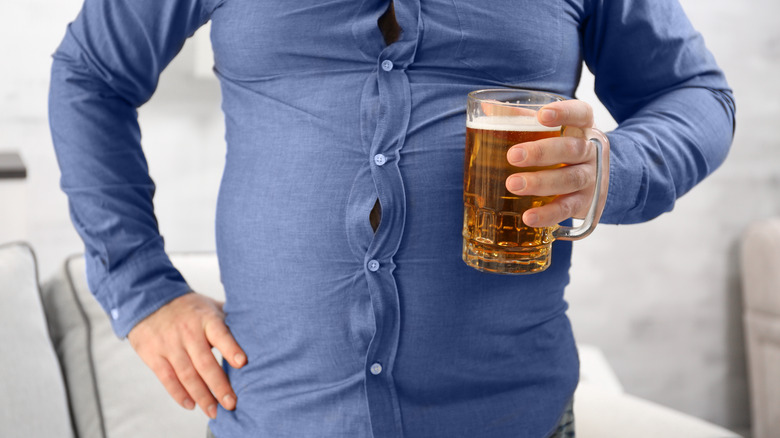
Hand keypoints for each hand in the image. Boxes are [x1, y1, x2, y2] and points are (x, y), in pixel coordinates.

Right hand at [127, 292, 246, 418]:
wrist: (149, 301)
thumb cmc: (191, 308)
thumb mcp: (211, 307)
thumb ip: (230, 320)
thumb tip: (261, 330)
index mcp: (206, 318)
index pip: (220, 334)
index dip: (231, 348)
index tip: (242, 363)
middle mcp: (188, 332)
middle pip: (204, 362)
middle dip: (219, 385)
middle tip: (231, 403)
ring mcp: (170, 344)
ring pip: (187, 374)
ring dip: (201, 395)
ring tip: (214, 411)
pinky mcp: (153, 355)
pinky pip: (167, 378)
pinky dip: (179, 394)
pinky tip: (191, 405)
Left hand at [505, 99, 609, 228]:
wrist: (594, 182)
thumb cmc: (562, 151)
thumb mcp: (550, 134)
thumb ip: (522, 120)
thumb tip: (488, 108)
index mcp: (582, 129)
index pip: (581, 114)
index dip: (564, 113)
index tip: (542, 115)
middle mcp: (591, 152)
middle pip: (571, 149)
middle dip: (541, 152)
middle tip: (513, 156)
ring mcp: (591, 178)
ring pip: (570, 179)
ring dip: (540, 182)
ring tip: (512, 184)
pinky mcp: (587, 204)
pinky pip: (568, 209)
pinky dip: (548, 214)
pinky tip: (528, 217)